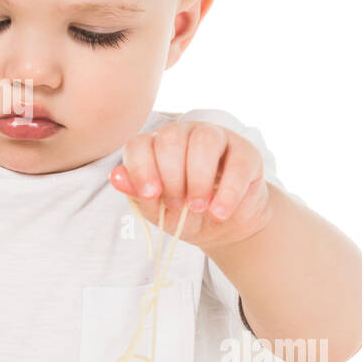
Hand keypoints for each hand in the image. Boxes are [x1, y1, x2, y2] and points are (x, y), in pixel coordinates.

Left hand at [109, 121, 272, 249]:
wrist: (225, 226)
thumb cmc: (186, 213)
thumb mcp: (158, 211)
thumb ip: (138, 194)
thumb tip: (116, 177)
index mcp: (155, 146)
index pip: (139, 144)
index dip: (140, 168)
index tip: (151, 194)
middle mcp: (184, 134)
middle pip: (171, 139)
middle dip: (172, 177)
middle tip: (177, 205)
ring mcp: (216, 137)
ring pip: (204, 140)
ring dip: (198, 179)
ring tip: (199, 207)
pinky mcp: (245, 151)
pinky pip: (237, 161)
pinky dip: (228, 191)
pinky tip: (219, 211)